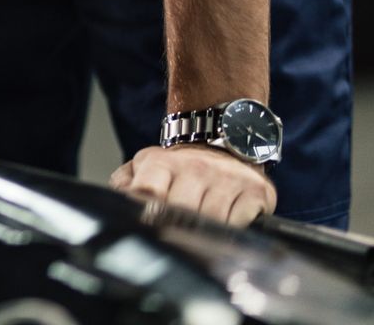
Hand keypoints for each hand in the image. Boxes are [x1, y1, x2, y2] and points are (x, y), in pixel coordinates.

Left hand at [110, 143, 275, 225]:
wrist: (225, 143)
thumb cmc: (181, 167)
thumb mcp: (147, 166)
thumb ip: (125, 182)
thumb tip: (118, 201)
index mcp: (161, 163)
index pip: (148, 190)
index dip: (147, 210)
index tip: (150, 221)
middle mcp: (195, 168)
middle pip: (181, 211)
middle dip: (177, 225)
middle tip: (177, 229)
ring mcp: (226, 179)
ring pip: (211, 220)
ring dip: (204, 231)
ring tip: (200, 226)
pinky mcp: (255, 191)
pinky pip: (239, 223)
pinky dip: (231, 230)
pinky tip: (226, 225)